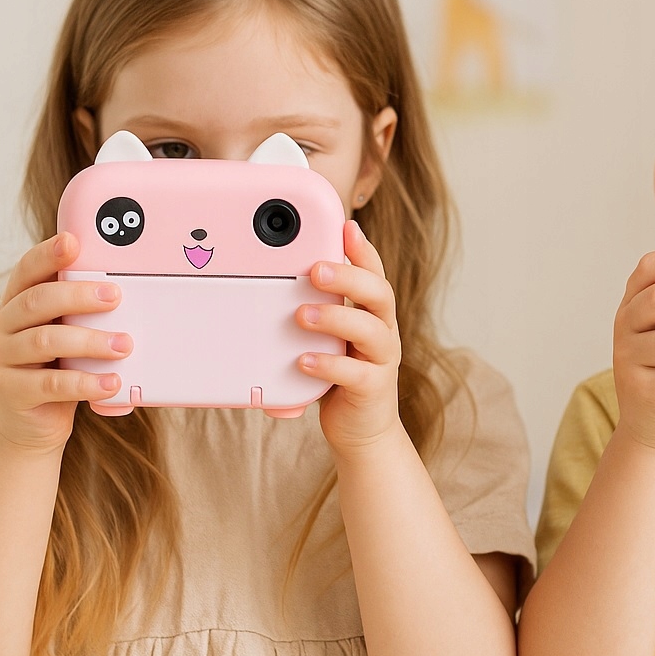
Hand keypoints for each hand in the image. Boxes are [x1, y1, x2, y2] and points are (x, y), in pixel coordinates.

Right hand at [0, 232, 131, 455]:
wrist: (31, 428)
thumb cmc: (57, 373)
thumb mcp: (68, 339)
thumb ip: (82, 317)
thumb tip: (127, 296)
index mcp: (16, 306)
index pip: (27, 271)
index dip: (48, 254)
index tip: (74, 241)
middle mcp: (2, 327)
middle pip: (37, 301)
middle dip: (78, 295)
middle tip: (115, 296)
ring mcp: (2, 360)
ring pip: (45, 341)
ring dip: (90, 340)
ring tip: (124, 344)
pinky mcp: (12, 392)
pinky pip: (51, 384)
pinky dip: (86, 382)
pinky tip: (111, 382)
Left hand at [295, 220, 401, 456]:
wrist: (361, 430)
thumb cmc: (338, 375)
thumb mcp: (327, 337)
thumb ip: (313, 310)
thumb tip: (272, 281)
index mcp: (371, 313)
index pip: (373, 272)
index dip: (363, 249)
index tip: (345, 225)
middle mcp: (382, 331)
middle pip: (379, 293)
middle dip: (349, 277)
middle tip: (316, 269)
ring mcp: (381, 361)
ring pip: (371, 331)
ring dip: (336, 318)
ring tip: (303, 315)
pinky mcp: (372, 390)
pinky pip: (355, 374)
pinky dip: (328, 365)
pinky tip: (304, 361)